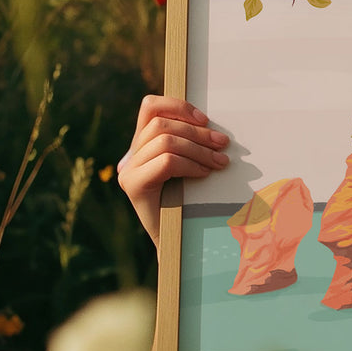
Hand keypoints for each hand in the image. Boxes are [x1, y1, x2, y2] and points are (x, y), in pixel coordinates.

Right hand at [117, 95, 229, 245]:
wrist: (176, 244)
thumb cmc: (190, 204)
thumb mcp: (190, 167)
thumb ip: (190, 145)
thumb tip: (212, 128)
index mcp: (141, 145)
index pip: (150, 107)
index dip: (178, 107)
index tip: (206, 120)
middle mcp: (130, 156)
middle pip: (161, 124)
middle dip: (197, 132)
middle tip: (223, 144)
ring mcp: (128, 170)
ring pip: (165, 141)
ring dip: (199, 149)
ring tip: (219, 162)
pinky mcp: (133, 186)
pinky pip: (166, 162)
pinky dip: (190, 164)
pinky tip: (204, 173)